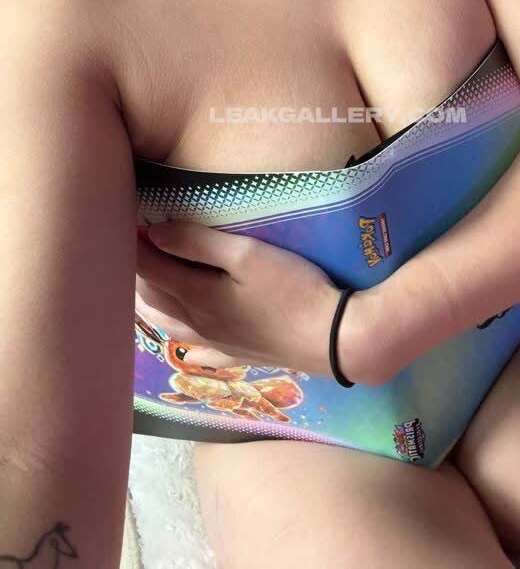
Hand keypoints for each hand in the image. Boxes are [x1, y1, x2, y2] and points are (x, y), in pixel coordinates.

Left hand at [135, 221, 375, 381]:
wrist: (334, 339)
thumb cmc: (292, 289)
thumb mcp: (246, 254)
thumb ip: (198, 243)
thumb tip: (153, 233)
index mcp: (197, 297)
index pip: (151, 270)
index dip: (136, 245)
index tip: (127, 221)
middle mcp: (199, 325)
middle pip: (155, 300)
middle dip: (138, 273)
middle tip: (133, 247)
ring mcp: (220, 345)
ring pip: (172, 328)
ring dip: (153, 307)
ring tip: (145, 288)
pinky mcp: (242, 355)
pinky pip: (204, 355)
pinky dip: (188, 347)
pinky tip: (187, 350)